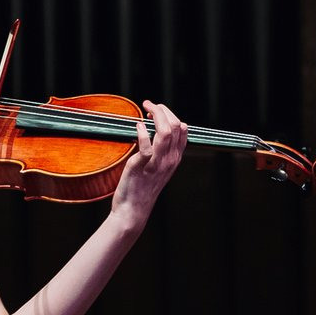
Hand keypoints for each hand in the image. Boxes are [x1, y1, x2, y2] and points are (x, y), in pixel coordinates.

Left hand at [107, 100, 187, 228]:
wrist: (133, 209)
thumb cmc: (142, 188)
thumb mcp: (157, 169)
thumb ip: (161, 153)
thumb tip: (154, 132)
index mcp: (175, 159)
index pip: (182, 130)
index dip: (171, 115)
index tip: (157, 110)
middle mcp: (170, 160)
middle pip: (175, 126)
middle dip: (163, 110)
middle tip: (150, 104)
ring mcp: (157, 163)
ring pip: (165, 131)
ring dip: (156, 114)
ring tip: (145, 107)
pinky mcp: (142, 166)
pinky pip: (146, 145)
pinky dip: (142, 131)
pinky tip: (137, 125)